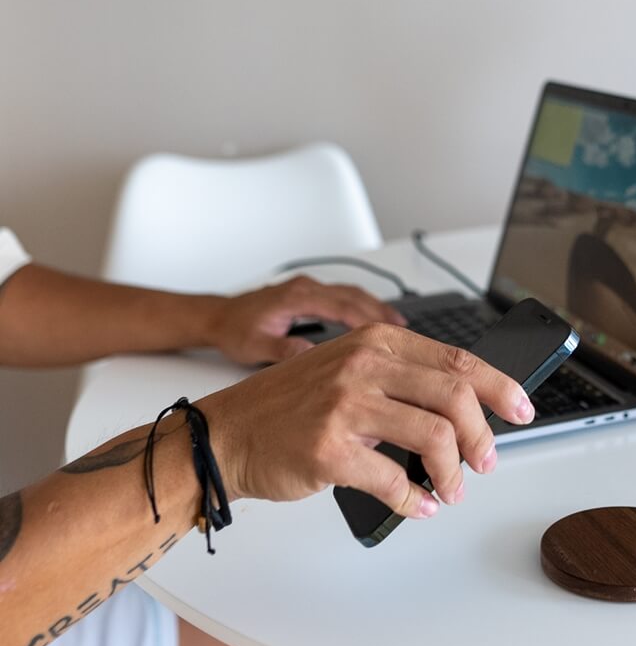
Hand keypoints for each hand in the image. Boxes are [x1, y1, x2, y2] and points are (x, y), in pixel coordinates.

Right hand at [201, 323, 535, 517]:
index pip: (457, 359)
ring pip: (435, 438)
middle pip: (456, 397)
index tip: (522, 410)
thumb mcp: (349, 370)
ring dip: (453, 474)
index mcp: (376, 340)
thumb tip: (466, 411)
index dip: (500, 387)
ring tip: (450, 490)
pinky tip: (417, 506)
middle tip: (487, 461)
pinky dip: (415, 500)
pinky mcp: (329, 449)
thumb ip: (403, 380)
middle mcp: (363, 365)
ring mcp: (345, 406)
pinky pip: (394, 480)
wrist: (227, 434)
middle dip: (483, 437)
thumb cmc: (290, 407)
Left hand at [205, 275, 406, 364]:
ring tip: (401, 327)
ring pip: (352, 293)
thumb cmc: (234, 330)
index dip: (367, 319)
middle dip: (381, 312)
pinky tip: (375, 321)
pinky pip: (344, 296)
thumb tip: (311, 356)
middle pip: (353, 295)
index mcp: (295, 297)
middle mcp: (306, 288)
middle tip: (407, 331)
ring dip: (376, 308)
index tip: (389, 333)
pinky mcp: (310, 293)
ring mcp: (309, 288)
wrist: (218, 316)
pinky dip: (363, 307)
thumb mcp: (254, 346)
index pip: (340, 305)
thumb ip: (282, 349)